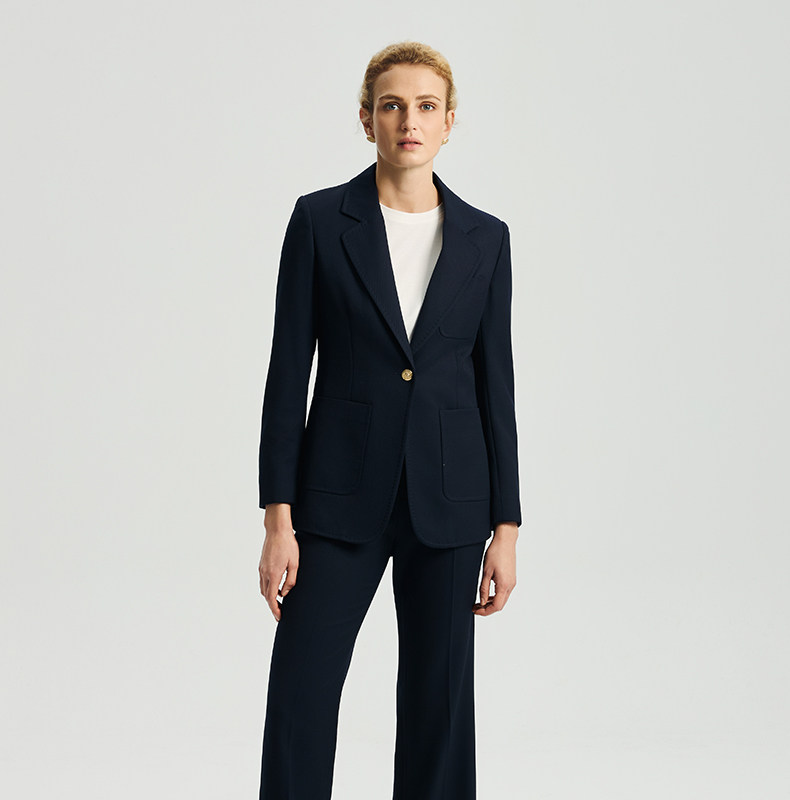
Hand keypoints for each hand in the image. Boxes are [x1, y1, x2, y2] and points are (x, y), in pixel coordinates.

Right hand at [259, 505, 298, 621]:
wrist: (277, 530)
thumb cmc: (288, 544)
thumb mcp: (295, 563)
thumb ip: (290, 580)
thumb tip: (284, 594)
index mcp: (273, 574)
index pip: (272, 598)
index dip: (275, 610)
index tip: (279, 617)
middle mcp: (264, 573)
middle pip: (266, 596)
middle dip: (272, 606)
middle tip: (280, 614)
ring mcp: (261, 569)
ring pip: (263, 589)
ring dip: (269, 598)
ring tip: (278, 603)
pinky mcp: (261, 565)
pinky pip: (262, 582)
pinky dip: (267, 589)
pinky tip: (274, 589)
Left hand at [473, 523, 517, 615]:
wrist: (505, 540)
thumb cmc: (495, 553)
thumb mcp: (486, 571)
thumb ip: (484, 588)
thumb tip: (482, 602)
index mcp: (504, 585)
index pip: (496, 606)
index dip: (485, 611)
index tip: (475, 610)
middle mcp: (510, 585)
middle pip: (500, 604)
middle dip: (487, 609)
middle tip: (475, 607)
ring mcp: (512, 582)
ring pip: (502, 599)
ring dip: (491, 603)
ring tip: (479, 602)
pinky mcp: (511, 578)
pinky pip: (504, 592)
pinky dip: (495, 596)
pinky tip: (486, 594)